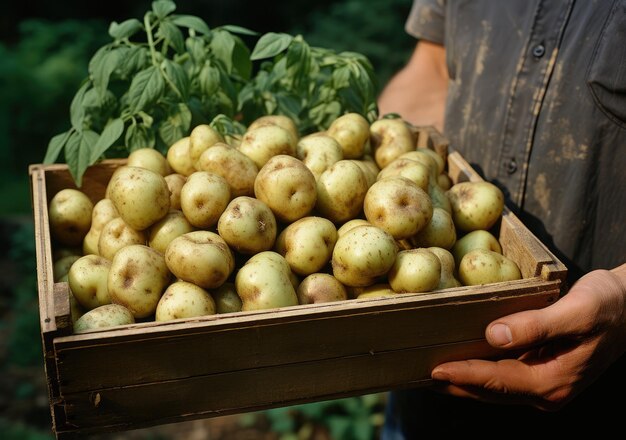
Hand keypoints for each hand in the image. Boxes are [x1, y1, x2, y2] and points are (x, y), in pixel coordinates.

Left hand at [431, 265, 625, 410]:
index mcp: (554, 380)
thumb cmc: (608, 305)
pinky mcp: (543, 372)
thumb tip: (494, 336)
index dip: (464, 375)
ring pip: (496, 388)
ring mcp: (545, 384)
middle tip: (418, 376)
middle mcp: (548, 390)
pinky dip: (480, 373)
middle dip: (455, 385)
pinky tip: (463, 361)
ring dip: (464, 382)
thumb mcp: (577, 311)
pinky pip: (504, 377)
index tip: (434, 370)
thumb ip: (537, 325)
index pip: (498, 381)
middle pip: (491, 392)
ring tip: (431, 373)